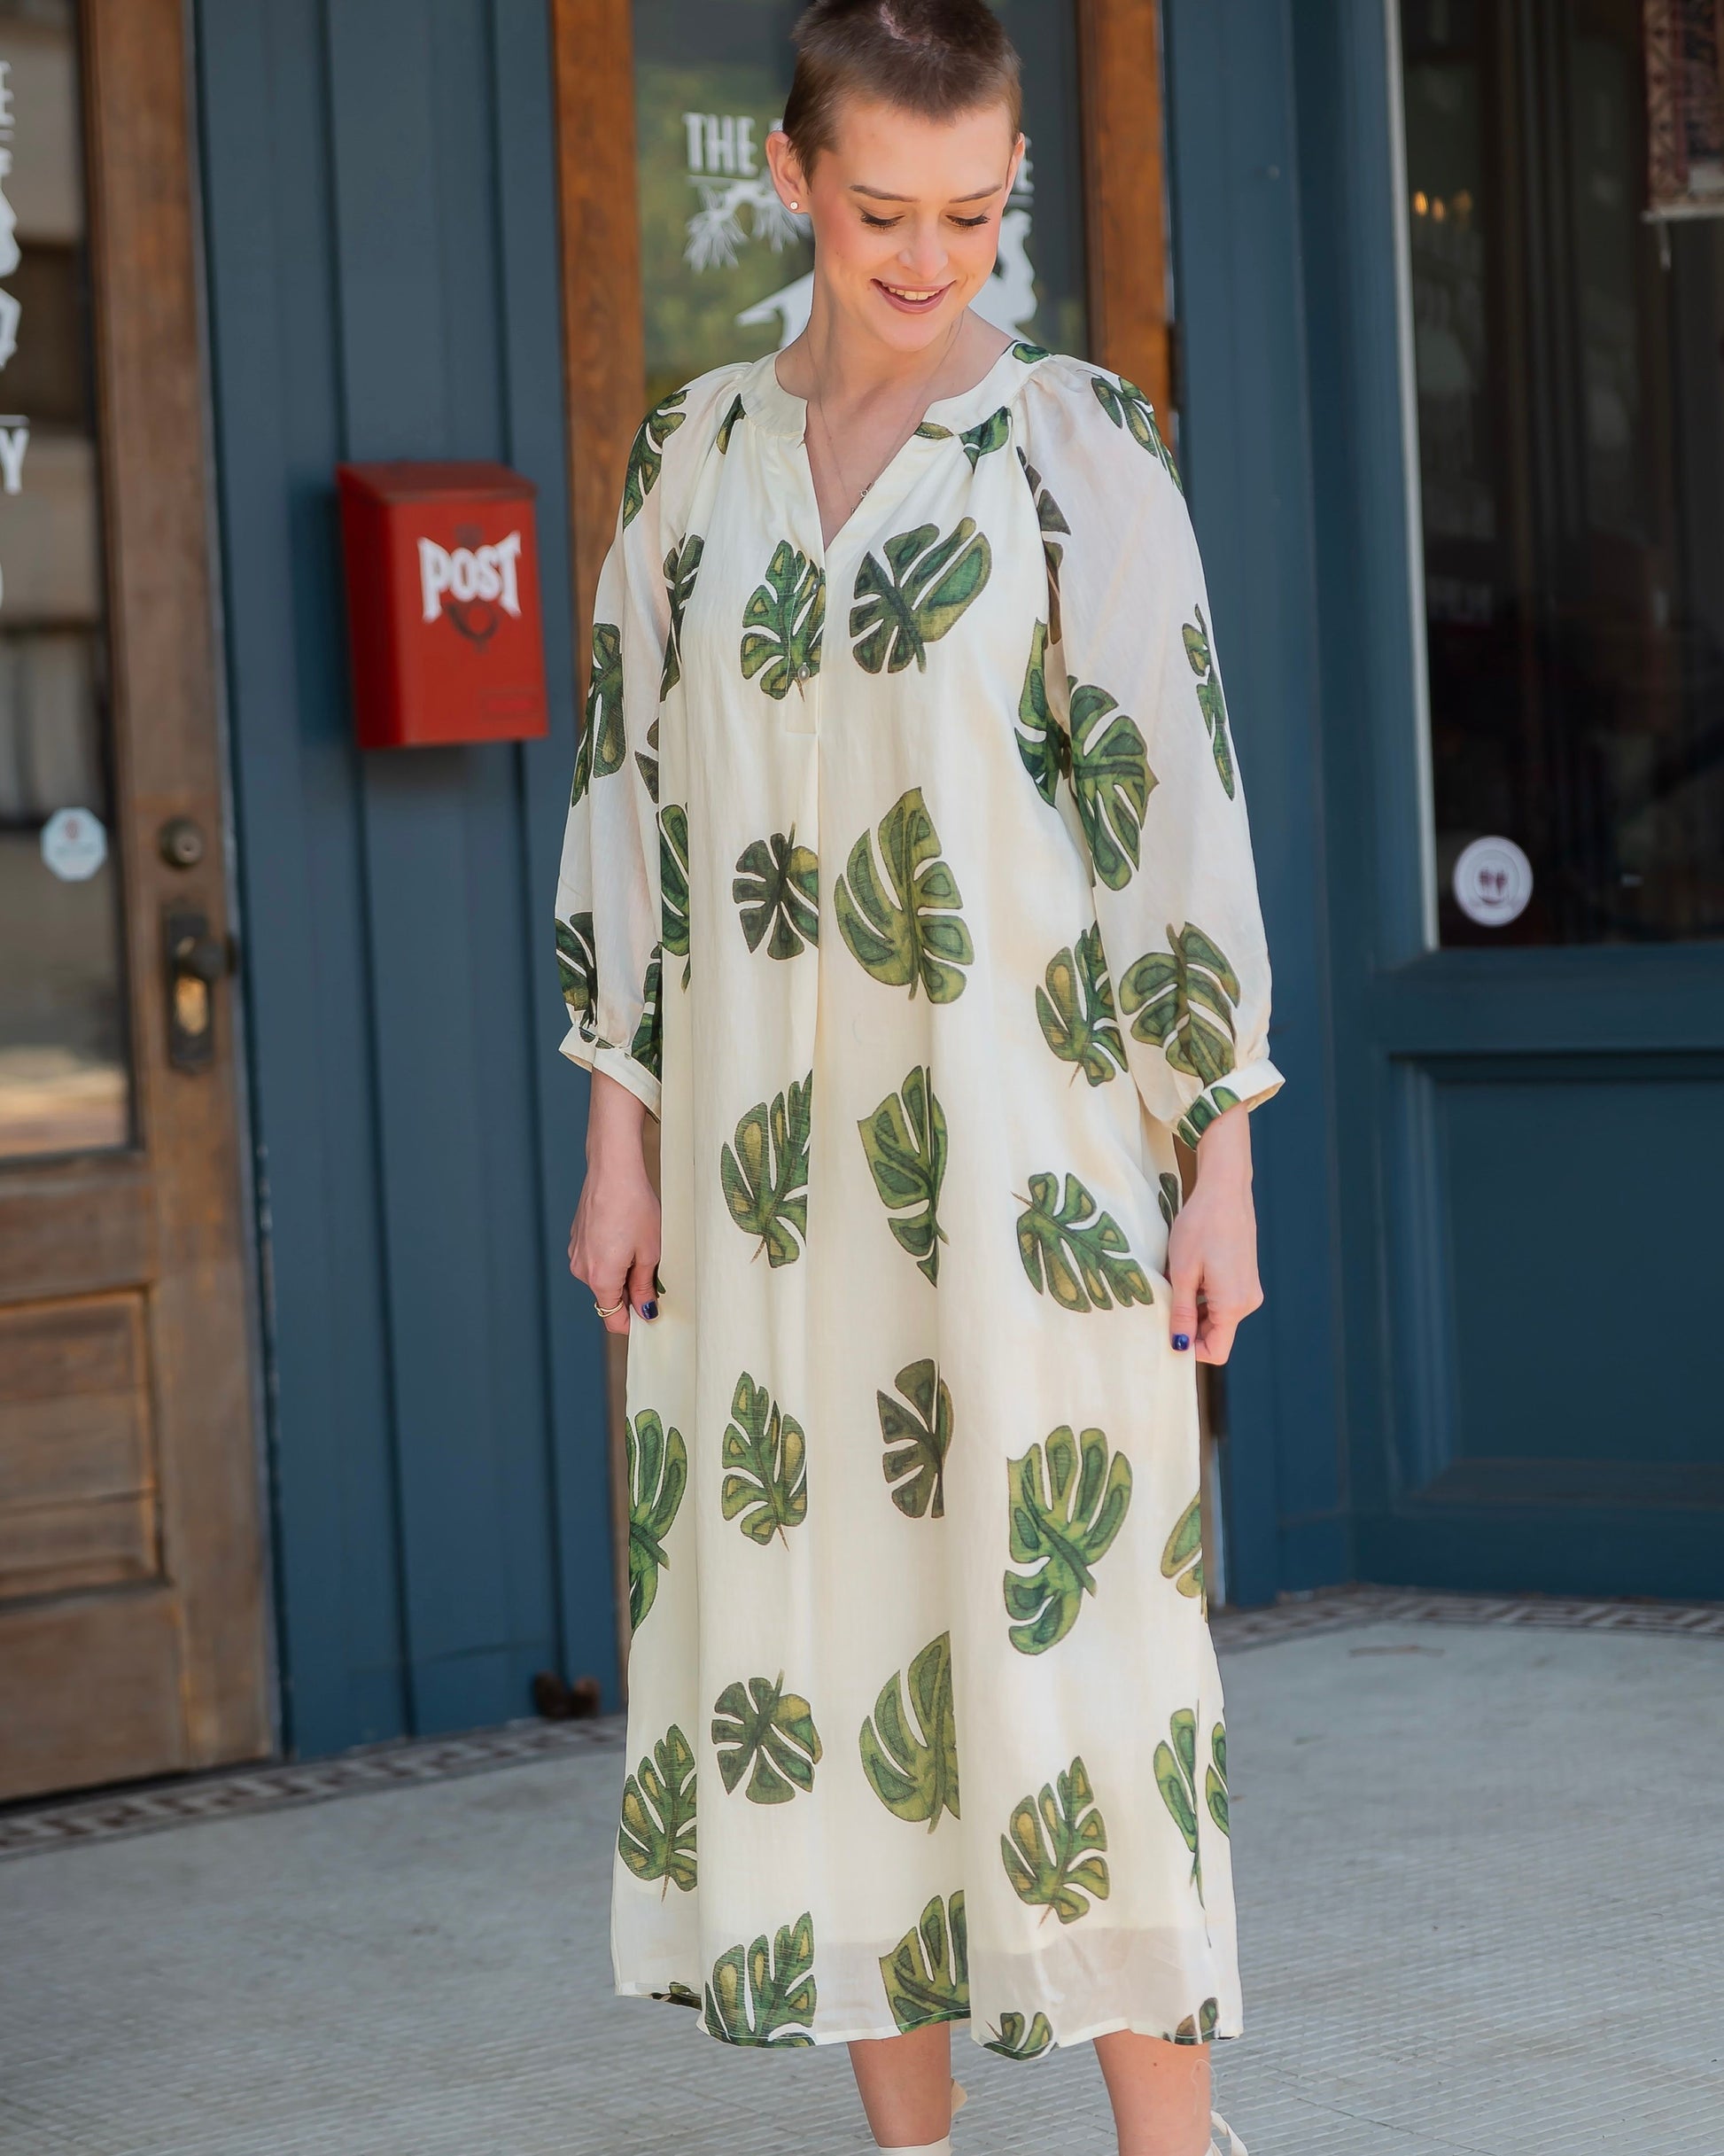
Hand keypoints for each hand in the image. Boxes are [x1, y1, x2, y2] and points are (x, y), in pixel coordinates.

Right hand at [568, 1071, 660, 1336]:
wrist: (613, 1170)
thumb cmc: (635, 1207)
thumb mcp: (650, 1251)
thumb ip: (645, 1286)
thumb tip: (646, 1311)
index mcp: (601, 1279)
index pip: (613, 1319)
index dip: (633, 1322)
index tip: (651, 1315)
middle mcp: (582, 1270)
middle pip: (608, 1298)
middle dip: (631, 1293)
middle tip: (655, 1272)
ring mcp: (577, 1253)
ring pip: (603, 1277)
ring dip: (621, 1272)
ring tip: (641, 1246)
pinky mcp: (577, 1239)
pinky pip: (596, 1259)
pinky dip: (611, 1256)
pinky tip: (625, 1234)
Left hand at [1165, 1104, 1261, 1362]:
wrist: (1224, 1190)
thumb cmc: (1200, 1227)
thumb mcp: (1182, 1272)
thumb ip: (1181, 1313)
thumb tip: (1178, 1345)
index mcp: (1233, 1305)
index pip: (1216, 1351)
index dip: (1190, 1347)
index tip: (1167, 1329)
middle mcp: (1247, 1302)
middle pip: (1216, 1333)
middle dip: (1189, 1325)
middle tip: (1165, 1299)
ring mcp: (1249, 1289)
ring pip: (1218, 1316)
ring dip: (1194, 1308)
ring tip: (1176, 1279)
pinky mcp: (1246, 1277)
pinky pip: (1223, 1299)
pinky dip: (1203, 1294)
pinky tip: (1191, 1270)